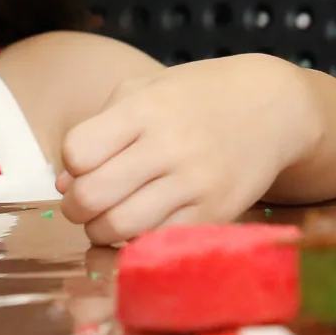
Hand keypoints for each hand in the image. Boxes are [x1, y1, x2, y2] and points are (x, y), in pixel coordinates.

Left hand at [56, 56, 313, 244]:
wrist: (273, 108)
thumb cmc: (196, 97)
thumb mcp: (144, 90)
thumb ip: (98, 129)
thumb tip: (62, 184)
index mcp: (145, 109)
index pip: (78, 151)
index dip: (70, 165)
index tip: (83, 165)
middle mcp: (170, 146)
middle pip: (92, 196)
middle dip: (76, 207)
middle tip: (85, 203)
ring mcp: (196, 183)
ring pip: (121, 228)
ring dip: (101, 231)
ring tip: (109, 218)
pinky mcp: (217, 214)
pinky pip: (159, 243)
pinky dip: (137, 244)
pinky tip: (141, 228)